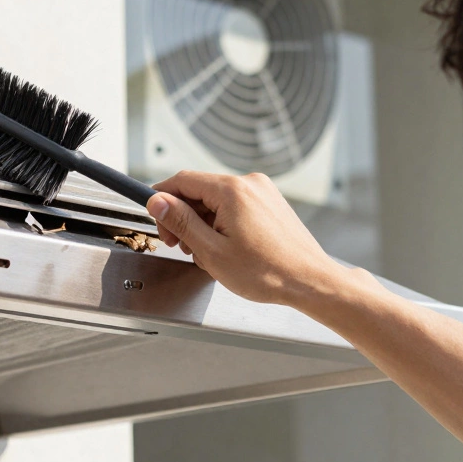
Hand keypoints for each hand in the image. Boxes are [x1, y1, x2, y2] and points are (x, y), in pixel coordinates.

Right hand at [146, 170, 356, 307]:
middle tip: (176, 244)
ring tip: (204, 252)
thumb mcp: (211, 250)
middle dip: (182, 216)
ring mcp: (263, 192)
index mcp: (232, 190)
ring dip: (202, 223)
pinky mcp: (270, 203)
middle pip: (199, 190)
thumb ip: (181, 222)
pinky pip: (235, 206)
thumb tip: (157, 201)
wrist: (310, 281)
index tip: (153, 215)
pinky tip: (223, 247)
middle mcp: (249, 184)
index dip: (162, 197)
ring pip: (216, 200)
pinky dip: (222, 223)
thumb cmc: (268, 272)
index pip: (182, 180)